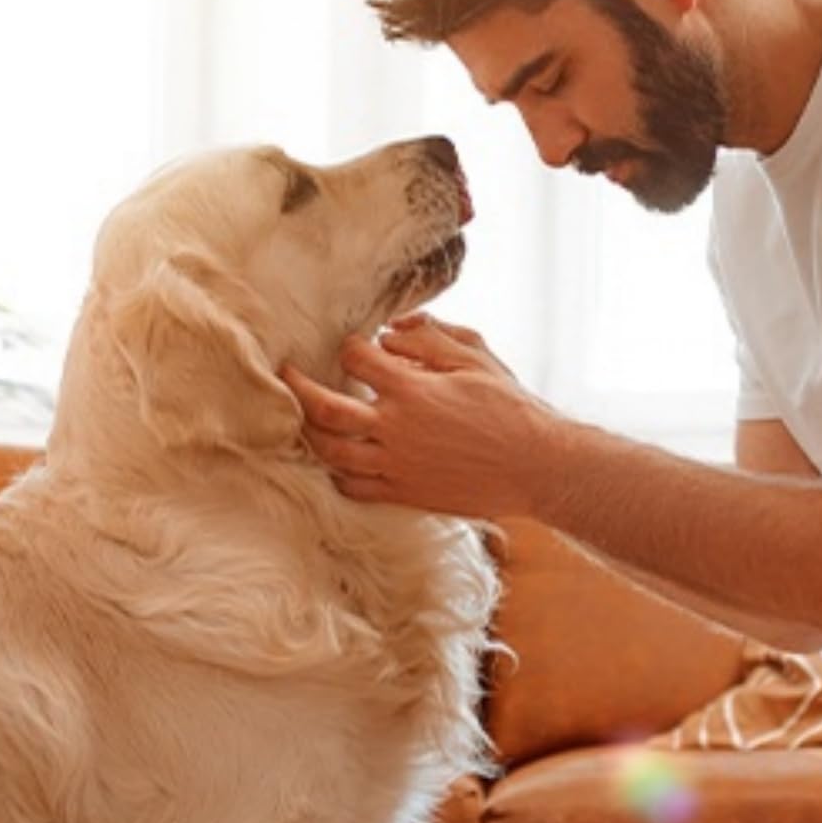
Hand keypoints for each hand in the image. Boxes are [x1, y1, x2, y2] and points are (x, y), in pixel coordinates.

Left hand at [279, 314, 559, 518]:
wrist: (536, 465)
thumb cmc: (511, 408)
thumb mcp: (476, 358)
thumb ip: (431, 338)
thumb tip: (392, 330)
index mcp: (412, 389)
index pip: (356, 359)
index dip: (351, 347)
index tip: (354, 346)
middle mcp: (395, 427)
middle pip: (324, 408)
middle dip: (297, 388)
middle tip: (285, 374)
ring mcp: (395, 464)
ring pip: (331, 451)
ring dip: (310, 432)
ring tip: (301, 419)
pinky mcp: (403, 493)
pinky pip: (354, 486)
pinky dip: (337, 473)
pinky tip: (335, 462)